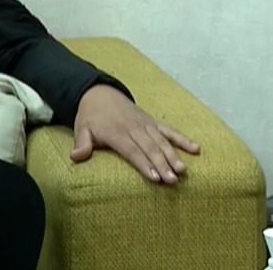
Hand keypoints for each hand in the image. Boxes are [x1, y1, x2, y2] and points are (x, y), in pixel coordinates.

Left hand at [70, 84, 199, 183]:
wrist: (100, 93)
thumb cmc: (91, 117)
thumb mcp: (81, 129)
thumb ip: (81, 144)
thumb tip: (76, 157)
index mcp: (116, 132)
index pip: (132, 150)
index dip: (143, 163)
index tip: (154, 177)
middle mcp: (133, 127)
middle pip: (150, 148)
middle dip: (162, 164)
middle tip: (172, 180)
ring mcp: (145, 124)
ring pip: (162, 141)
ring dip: (173, 156)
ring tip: (183, 170)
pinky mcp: (153, 122)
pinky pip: (170, 130)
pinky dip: (183, 139)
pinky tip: (196, 149)